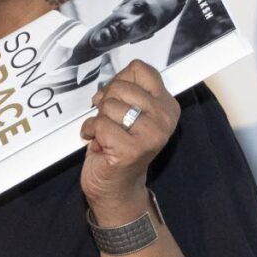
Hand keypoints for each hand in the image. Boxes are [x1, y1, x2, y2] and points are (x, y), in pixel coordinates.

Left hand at [79, 60, 178, 219]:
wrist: (117, 188)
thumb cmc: (119, 147)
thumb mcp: (130, 113)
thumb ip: (127, 91)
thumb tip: (112, 80)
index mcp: (166, 105)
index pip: (139, 69)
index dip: (118, 81)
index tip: (117, 99)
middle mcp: (164, 118)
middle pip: (120, 86)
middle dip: (105, 102)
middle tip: (108, 120)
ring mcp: (150, 135)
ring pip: (108, 105)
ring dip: (98, 119)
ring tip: (105, 134)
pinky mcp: (131, 149)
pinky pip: (99, 124)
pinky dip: (90, 132)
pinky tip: (98, 143)